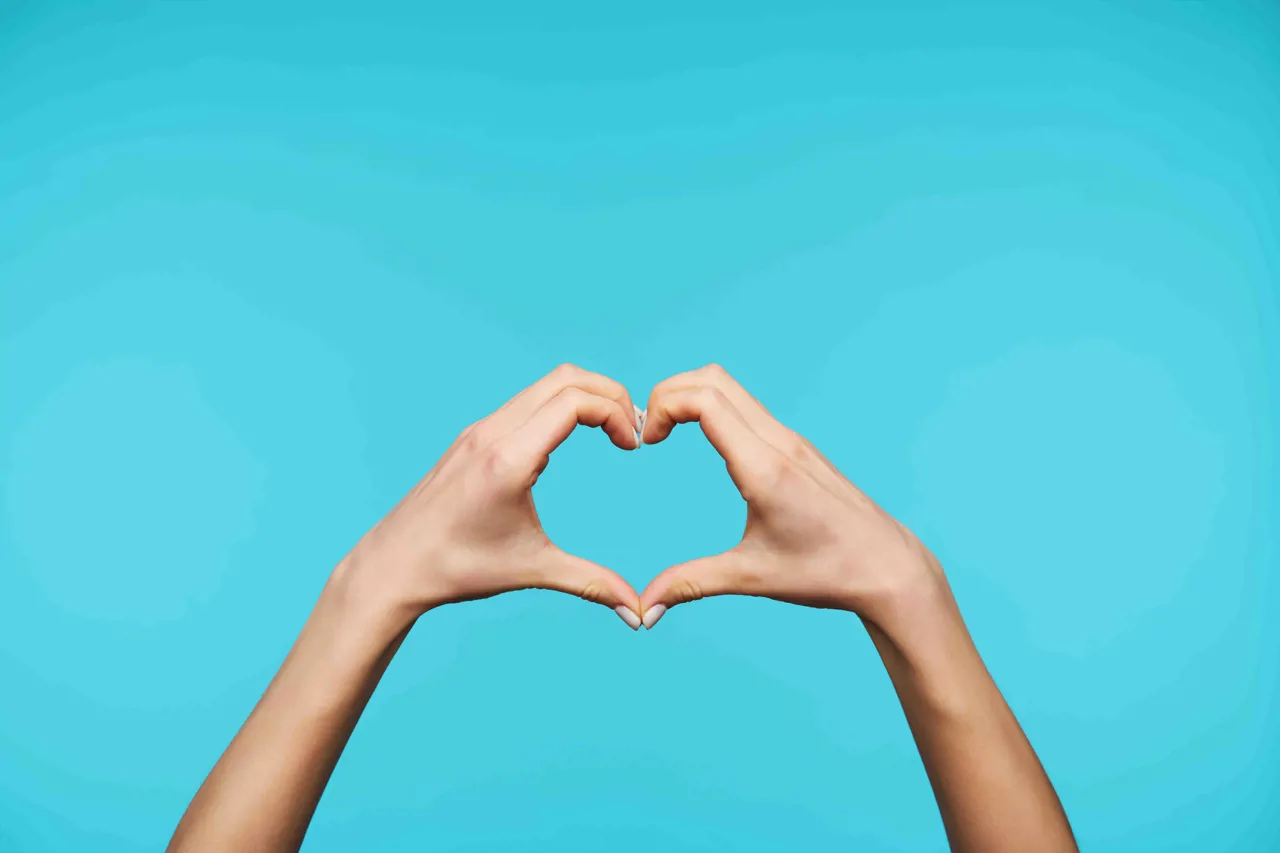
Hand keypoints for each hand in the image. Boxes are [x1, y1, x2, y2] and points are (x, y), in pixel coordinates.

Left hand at [338, 364, 644, 628]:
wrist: (393, 566)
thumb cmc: (457, 568)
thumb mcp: (533, 570)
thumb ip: (592, 583)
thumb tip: (638, 614)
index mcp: (509, 458)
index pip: (574, 401)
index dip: (616, 412)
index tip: (633, 446)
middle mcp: (493, 432)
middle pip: (565, 378)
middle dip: (609, 395)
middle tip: (632, 429)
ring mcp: (479, 430)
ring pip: (544, 385)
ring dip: (584, 398)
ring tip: (610, 431)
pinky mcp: (472, 437)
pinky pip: (525, 403)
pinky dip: (559, 407)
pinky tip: (570, 440)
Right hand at [637, 364, 947, 629]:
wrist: (889, 568)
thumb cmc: (826, 572)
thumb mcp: (751, 577)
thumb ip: (691, 584)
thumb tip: (645, 609)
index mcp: (764, 468)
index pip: (705, 401)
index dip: (663, 407)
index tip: (646, 442)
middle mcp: (779, 443)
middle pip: (714, 379)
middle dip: (669, 393)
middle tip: (648, 430)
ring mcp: (792, 441)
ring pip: (732, 389)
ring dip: (692, 398)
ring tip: (666, 432)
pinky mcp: (799, 449)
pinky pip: (749, 409)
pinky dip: (715, 410)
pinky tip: (704, 443)